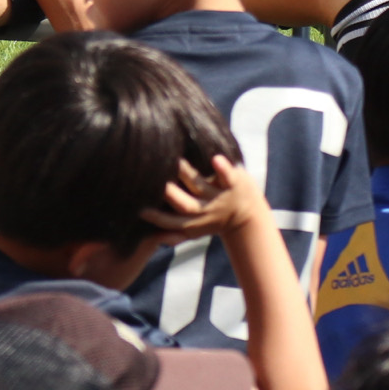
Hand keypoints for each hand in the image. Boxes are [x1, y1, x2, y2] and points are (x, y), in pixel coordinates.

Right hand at [142, 155, 267, 240]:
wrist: (248, 214)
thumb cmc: (213, 218)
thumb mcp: (193, 229)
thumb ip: (170, 231)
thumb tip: (144, 231)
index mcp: (193, 224)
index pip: (169, 221)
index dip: (154, 215)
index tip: (139, 207)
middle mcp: (206, 212)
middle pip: (184, 205)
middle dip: (168, 193)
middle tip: (154, 177)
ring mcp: (220, 197)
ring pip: (200, 186)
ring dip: (188, 173)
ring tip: (174, 159)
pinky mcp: (235, 184)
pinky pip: (228, 176)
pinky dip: (223, 168)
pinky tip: (216, 158)